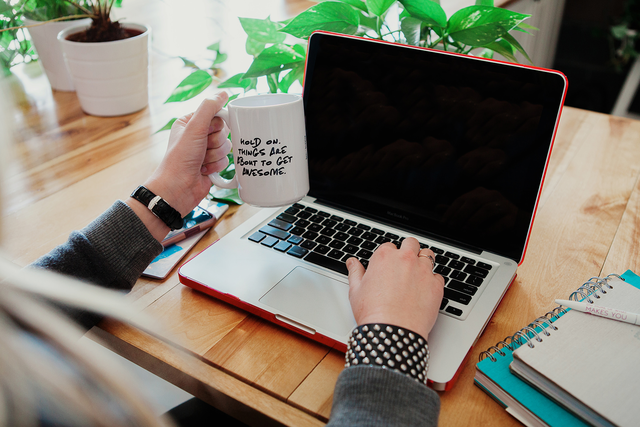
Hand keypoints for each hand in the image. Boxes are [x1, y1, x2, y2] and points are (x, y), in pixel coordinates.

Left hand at [144, 92, 231, 216]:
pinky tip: (204, 169)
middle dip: (215, 143)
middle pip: (224, 132)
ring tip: (201, 161)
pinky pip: (227, 160)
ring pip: (226, 146)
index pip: (216, 115)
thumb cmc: (180, 159)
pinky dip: (217, 166)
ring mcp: (205, 151)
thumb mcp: (194, 128)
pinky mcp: (212, 164)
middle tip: (202, 149)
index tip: (208, 132)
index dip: (216, 125)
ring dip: (216, 156)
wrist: (178, 188)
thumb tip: (223, 93)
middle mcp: (197, 136)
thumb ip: (209, 108)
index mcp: (190, 123)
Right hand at [346, 238, 444, 339]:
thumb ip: (355, 272)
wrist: (393, 332)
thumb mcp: (355, 290)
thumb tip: (352, 263)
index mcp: (384, 257)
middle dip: (409, 250)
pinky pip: (438, 276)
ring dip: (423, 261)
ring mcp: (423, 271)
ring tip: (418, 274)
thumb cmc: (373, 313)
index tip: (388, 266)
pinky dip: (433, 281)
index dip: (389, 256)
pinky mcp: (436, 285)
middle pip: (411, 243)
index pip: (389, 246)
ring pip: (428, 255)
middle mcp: (405, 259)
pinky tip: (425, 291)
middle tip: (405, 265)